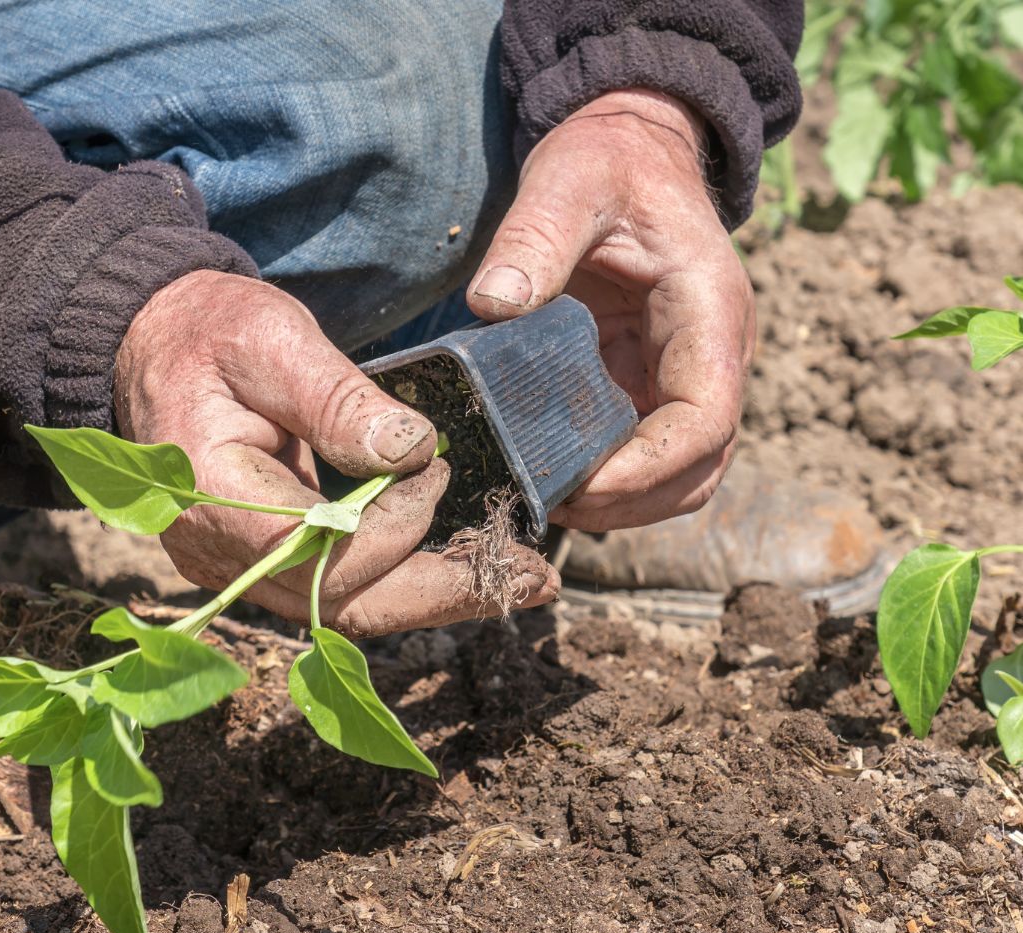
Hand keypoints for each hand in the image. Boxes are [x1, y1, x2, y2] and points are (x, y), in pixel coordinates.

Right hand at [114, 271, 557, 634]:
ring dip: (435, 597)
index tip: (435, 468)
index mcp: (210, 496)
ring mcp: (238, 567)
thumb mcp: (271, 340)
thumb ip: (334, 397)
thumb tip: (413, 450)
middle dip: (442, 593)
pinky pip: (340, 591)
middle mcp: (218, 554)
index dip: (393, 523)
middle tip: (532, 579)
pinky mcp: (263, 563)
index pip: (318, 550)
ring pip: (347, 610)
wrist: (154, 348)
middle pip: (341, 604)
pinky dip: (405, 582)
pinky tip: (461, 566)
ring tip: (517, 579)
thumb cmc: (208, 334)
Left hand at [468, 89, 753, 531]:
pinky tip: (556, 478)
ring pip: (681, 474)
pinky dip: (611, 481)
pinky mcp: (653, 383)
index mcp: (709, 314)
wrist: (630, 154)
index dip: (648, 469)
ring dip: (625, 504)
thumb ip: (535, 237)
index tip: (580, 488)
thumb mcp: (570, 180)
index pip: (705, 421)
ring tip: (551, 501)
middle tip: (552, 505)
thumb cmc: (608, 162)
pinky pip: (648, 453)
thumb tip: (493, 306)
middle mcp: (713, 356)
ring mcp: (685, 375)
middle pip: (700, 467)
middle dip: (632, 502)